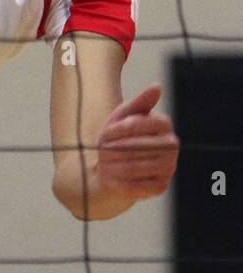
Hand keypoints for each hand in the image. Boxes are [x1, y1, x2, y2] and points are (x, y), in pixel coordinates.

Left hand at [96, 83, 179, 201]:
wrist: (118, 166)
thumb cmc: (121, 136)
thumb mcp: (124, 116)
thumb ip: (139, 102)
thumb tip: (157, 86)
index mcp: (165, 123)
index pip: (137, 124)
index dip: (117, 129)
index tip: (104, 134)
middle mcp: (171, 145)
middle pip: (136, 146)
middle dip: (114, 149)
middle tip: (101, 150)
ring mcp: (169, 167)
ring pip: (135, 166)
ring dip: (114, 165)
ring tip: (103, 163)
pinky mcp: (161, 186)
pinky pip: (137, 186)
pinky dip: (120, 182)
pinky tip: (111, 178)